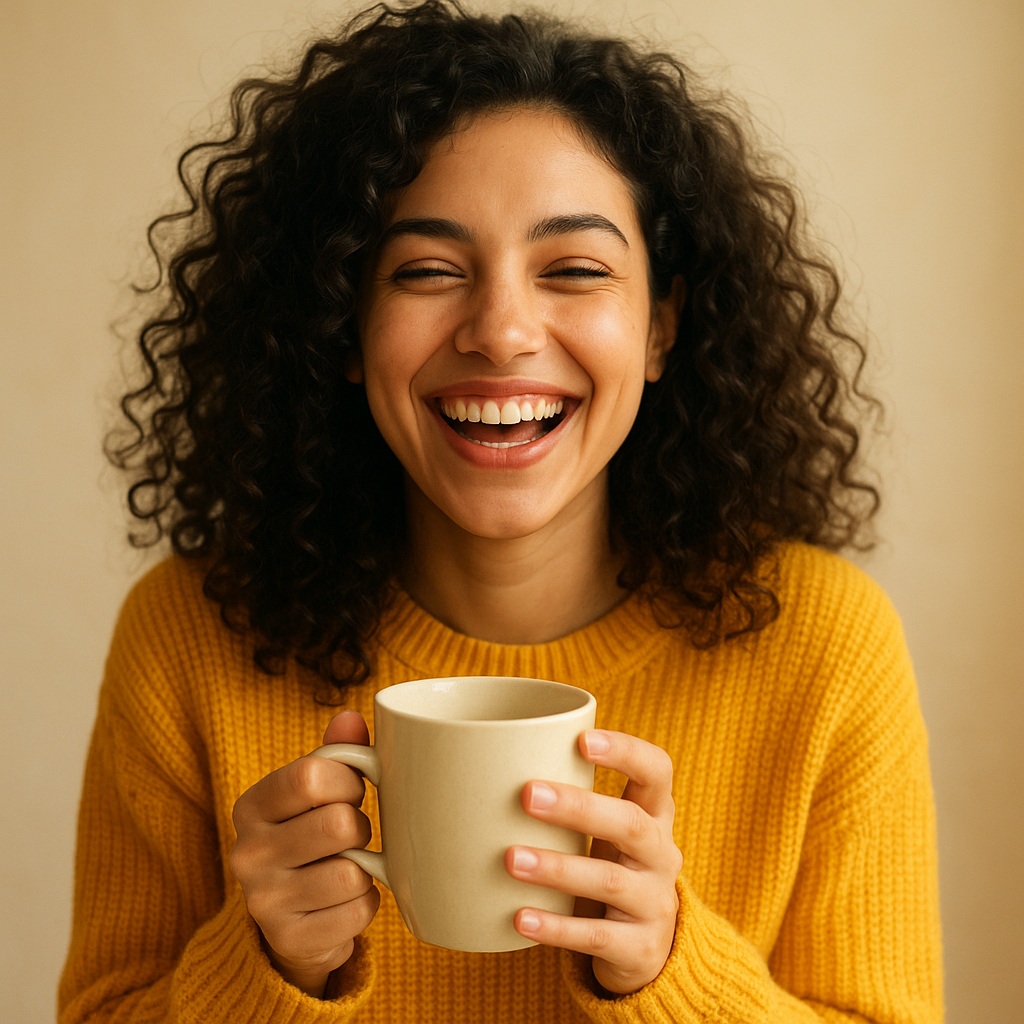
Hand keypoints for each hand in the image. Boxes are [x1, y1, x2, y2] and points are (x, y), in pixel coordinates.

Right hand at [230, 711, 380, 997]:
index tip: (353, 790)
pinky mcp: (289, 940)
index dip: (349, 780)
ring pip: (352, 873)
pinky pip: (358, 912)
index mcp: (251, 806)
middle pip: (338, 824)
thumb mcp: (316, 793)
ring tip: (346, 868)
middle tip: (351, 835)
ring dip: (365, 871)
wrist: (291, 920)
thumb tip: (352, 717)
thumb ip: (336, 752)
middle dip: (360, 828)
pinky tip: (343, 903)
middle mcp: (247, 853)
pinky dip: (364, 905)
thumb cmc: (312, 836)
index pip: (310, 776)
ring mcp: (264, 902)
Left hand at [504, 729, 681, 994]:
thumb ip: (571, 799)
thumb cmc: (609, 865)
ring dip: (557, 868)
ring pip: (608, 880)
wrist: (646, 948)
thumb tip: (483, 763)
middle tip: (526, 794)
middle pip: (629, 823)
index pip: (657, 771)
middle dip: (578, 807)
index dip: (626, 751)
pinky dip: (556, 927)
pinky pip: (596, 936)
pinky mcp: (639, 948)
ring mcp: (654, 903)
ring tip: (510, 859)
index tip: (582, 740)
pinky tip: (520, 917)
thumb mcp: (605, 832)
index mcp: (654, 814)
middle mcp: (661, 854)